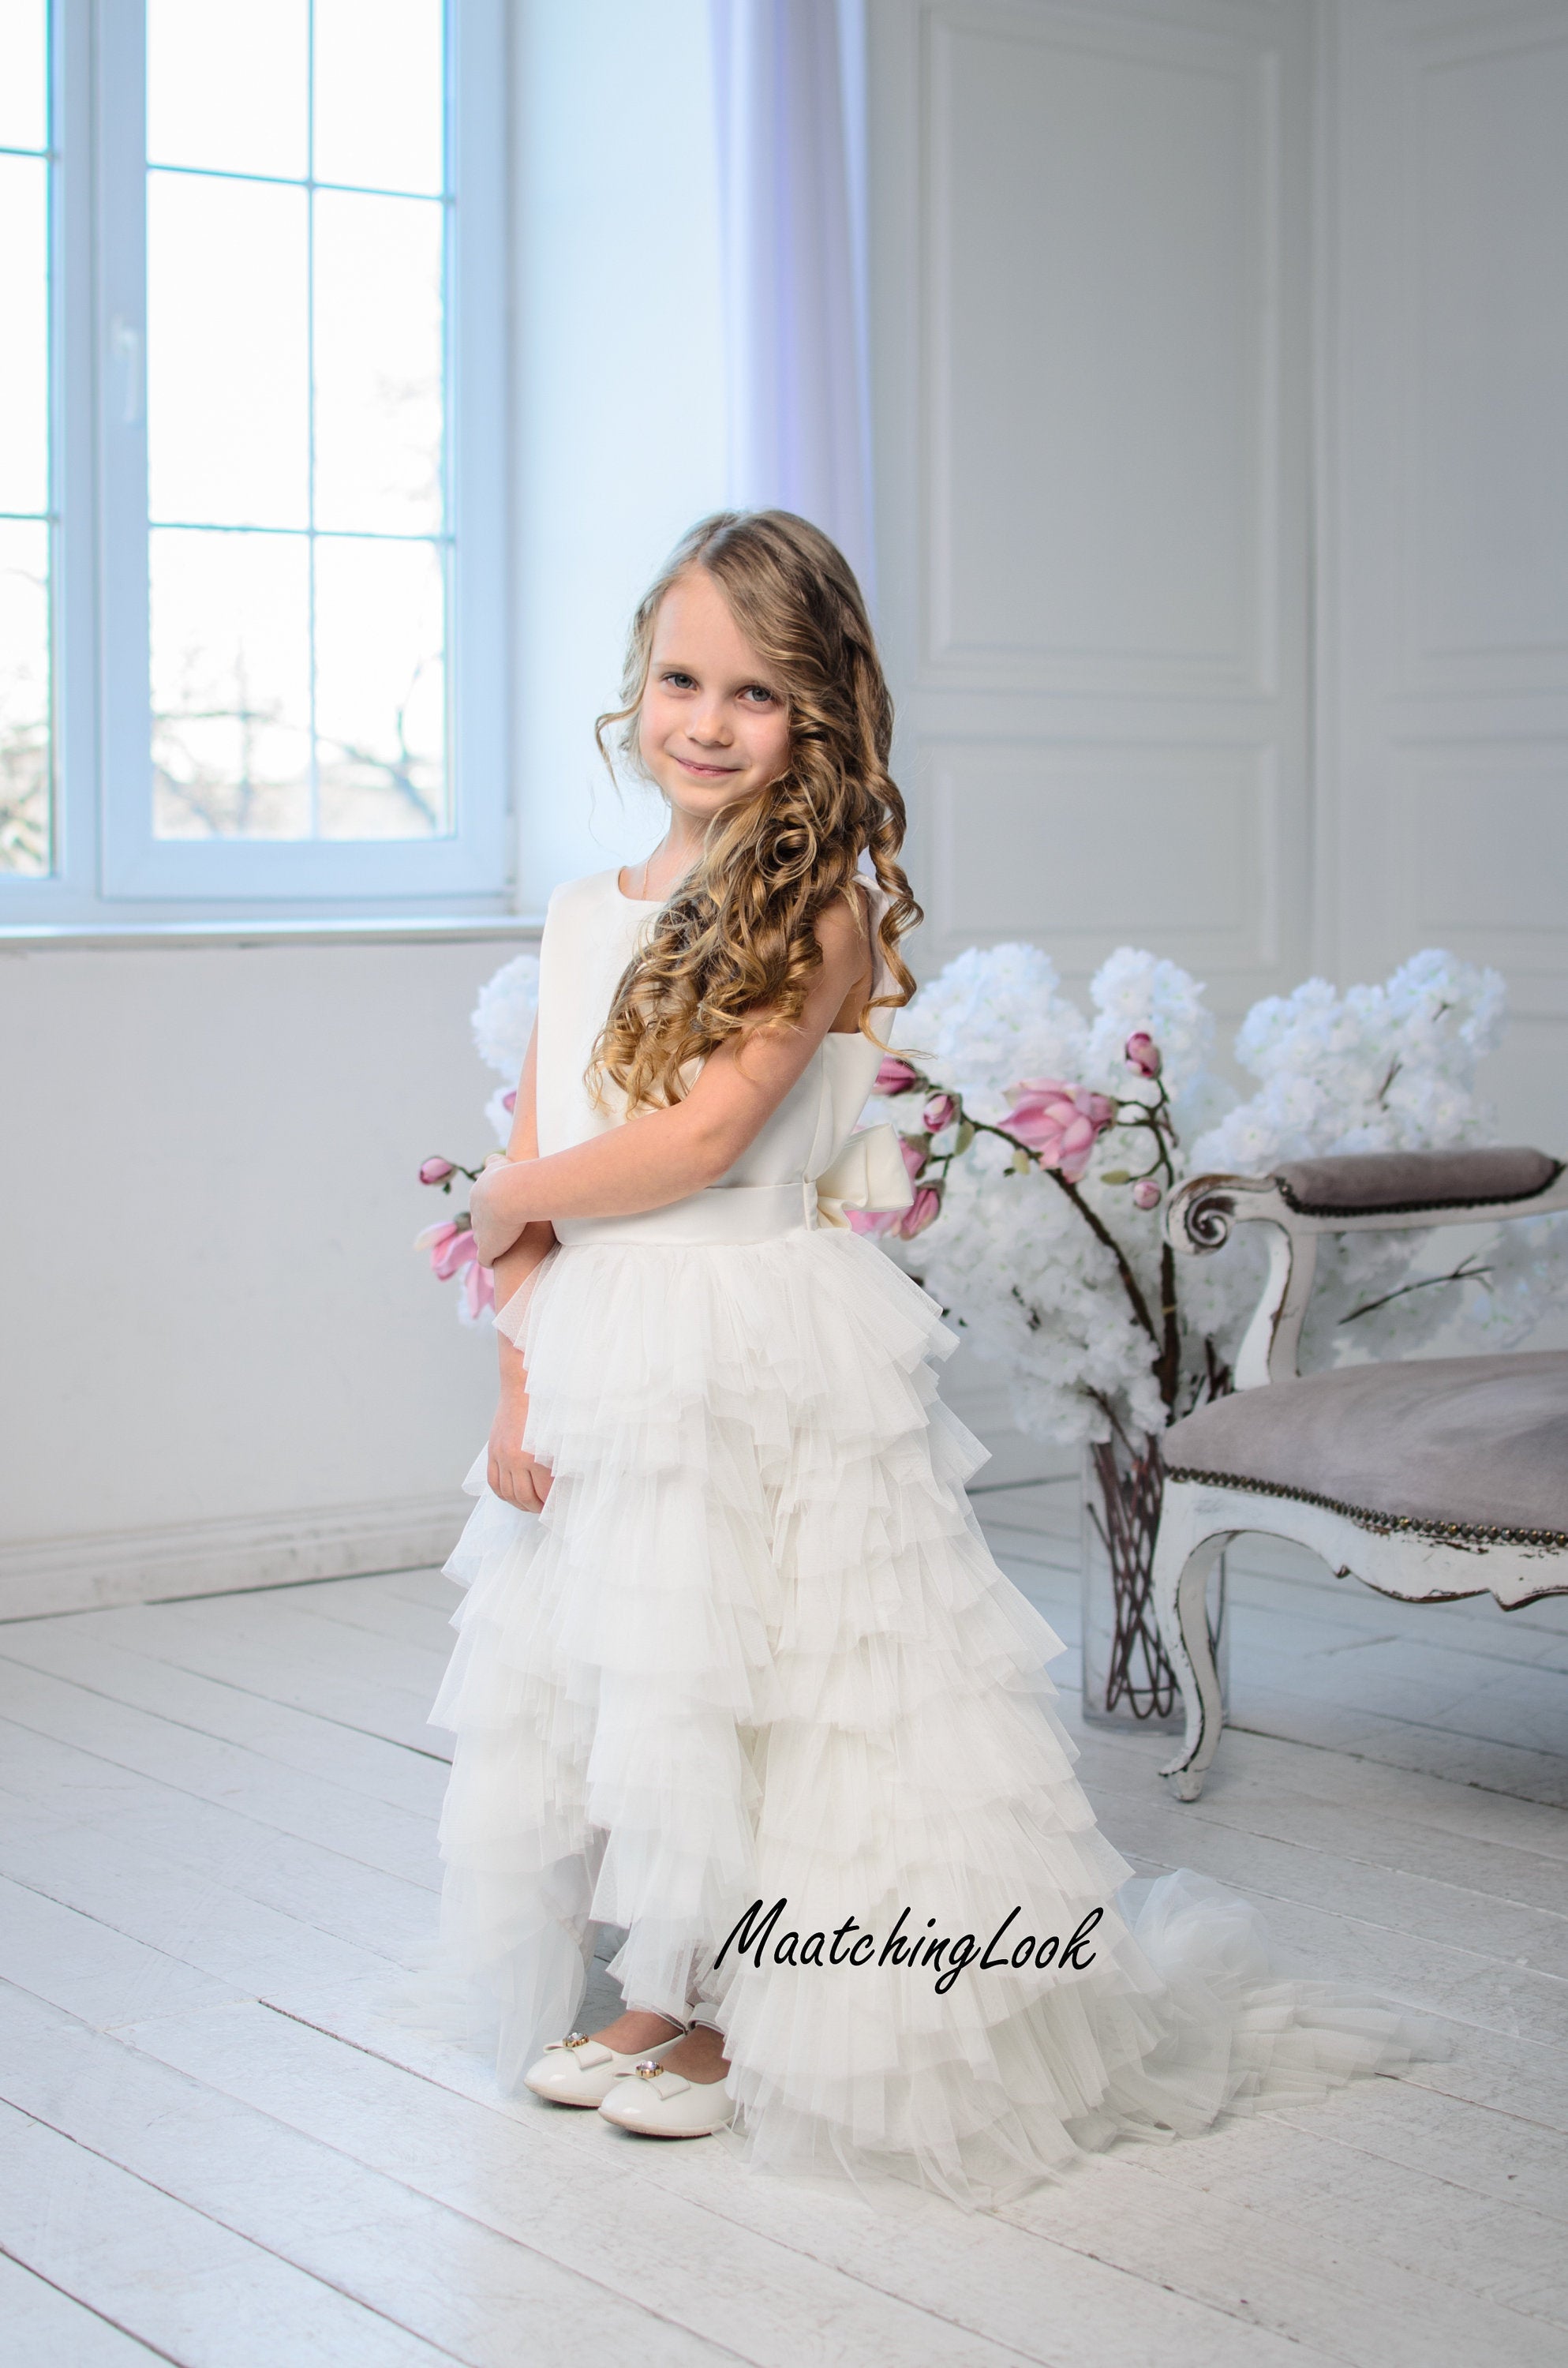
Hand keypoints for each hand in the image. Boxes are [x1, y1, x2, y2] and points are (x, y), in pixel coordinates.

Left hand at [469, 1161, 527, 1266]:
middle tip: (509, 1232)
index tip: (506, 1215)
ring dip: (492, 1245)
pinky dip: (491, 1259)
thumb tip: (490, 1158)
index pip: (482, 1206)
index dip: (494, 1211)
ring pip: (482, 1241)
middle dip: (491, 1228)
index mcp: (478, 1195)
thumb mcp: (500, 1162)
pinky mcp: (487, 1249)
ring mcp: (479, 1233)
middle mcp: (475, 1214)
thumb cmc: (511, 1176)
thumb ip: (494, 1161)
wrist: (509, 1193)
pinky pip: (485, 1258)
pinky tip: (500, 1260)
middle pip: (480, 1224)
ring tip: (505, 1250)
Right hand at [487, 1370, 552, 1511]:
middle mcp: (514, 1460)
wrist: (521, 1386)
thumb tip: (567, 1481)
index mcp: (535, 1457)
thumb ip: (561, 1460)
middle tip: (547, 1510)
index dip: (554, 1504)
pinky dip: (502, 1493)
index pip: (545, 1493)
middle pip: (524, 1498)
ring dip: (519, 1504)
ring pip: (507, 1493)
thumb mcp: (559, 1435)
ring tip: (531, 1505)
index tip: (561, 1507)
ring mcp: (500, 1456)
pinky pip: (493, 1482)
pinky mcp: (492, 1451)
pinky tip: (513, 1495)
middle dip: (537, 1508)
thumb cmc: (547, 1408)